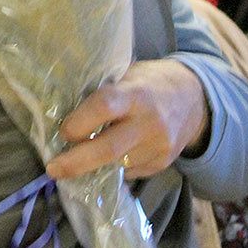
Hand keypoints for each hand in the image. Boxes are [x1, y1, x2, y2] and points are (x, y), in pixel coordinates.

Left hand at [45, 59, 208, 179]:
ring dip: (90, 167)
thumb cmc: (149, 82)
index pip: (105, 106)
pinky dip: (111, 169)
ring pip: (116, 166)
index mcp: (137, 93)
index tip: (62, 131)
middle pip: (108, 148)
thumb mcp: (128, 75)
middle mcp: (149, 123)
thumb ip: (103, 92)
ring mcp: (158, 147)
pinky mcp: (161, 164)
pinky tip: (101, 162)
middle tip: (53, 169)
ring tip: (70, 165)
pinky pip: (128, 172)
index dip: (80, 121)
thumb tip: (63, 110)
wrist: (194, 100)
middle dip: (76, 162)